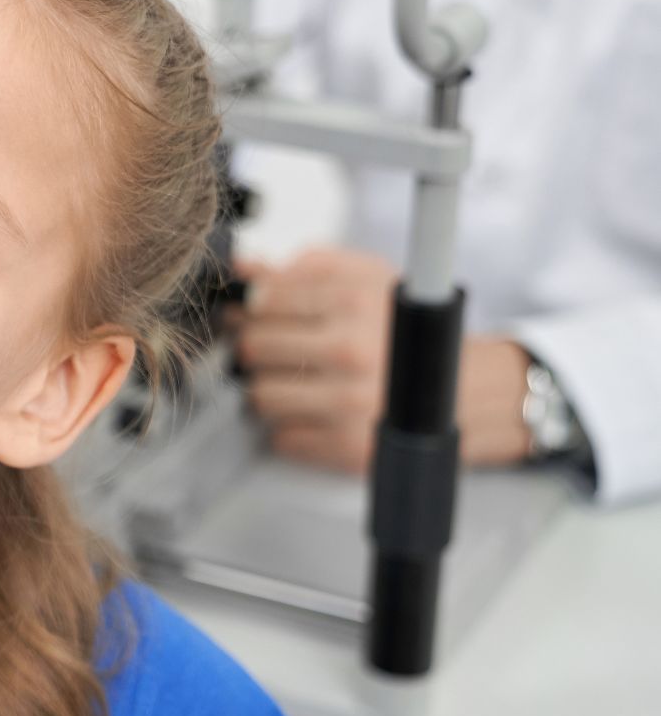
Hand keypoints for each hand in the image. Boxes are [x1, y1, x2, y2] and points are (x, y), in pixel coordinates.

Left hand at [233, 247, 533, 471]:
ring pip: (259, 395)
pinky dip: (289, 426)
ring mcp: (348, 402)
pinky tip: (313, 411)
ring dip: (268, 389)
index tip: (257, 313)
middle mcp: (349, 351)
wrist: (471, 390)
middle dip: (254, 348)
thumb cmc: (409, 333)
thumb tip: (244, 270)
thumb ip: (306, 269)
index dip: (252, 307)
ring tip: (294, 381)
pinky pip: (282, 437)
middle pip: (252, 348)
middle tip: (271, 350)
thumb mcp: (369, 281)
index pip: (263, 300)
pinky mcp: (349, 447)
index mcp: (353, 302)